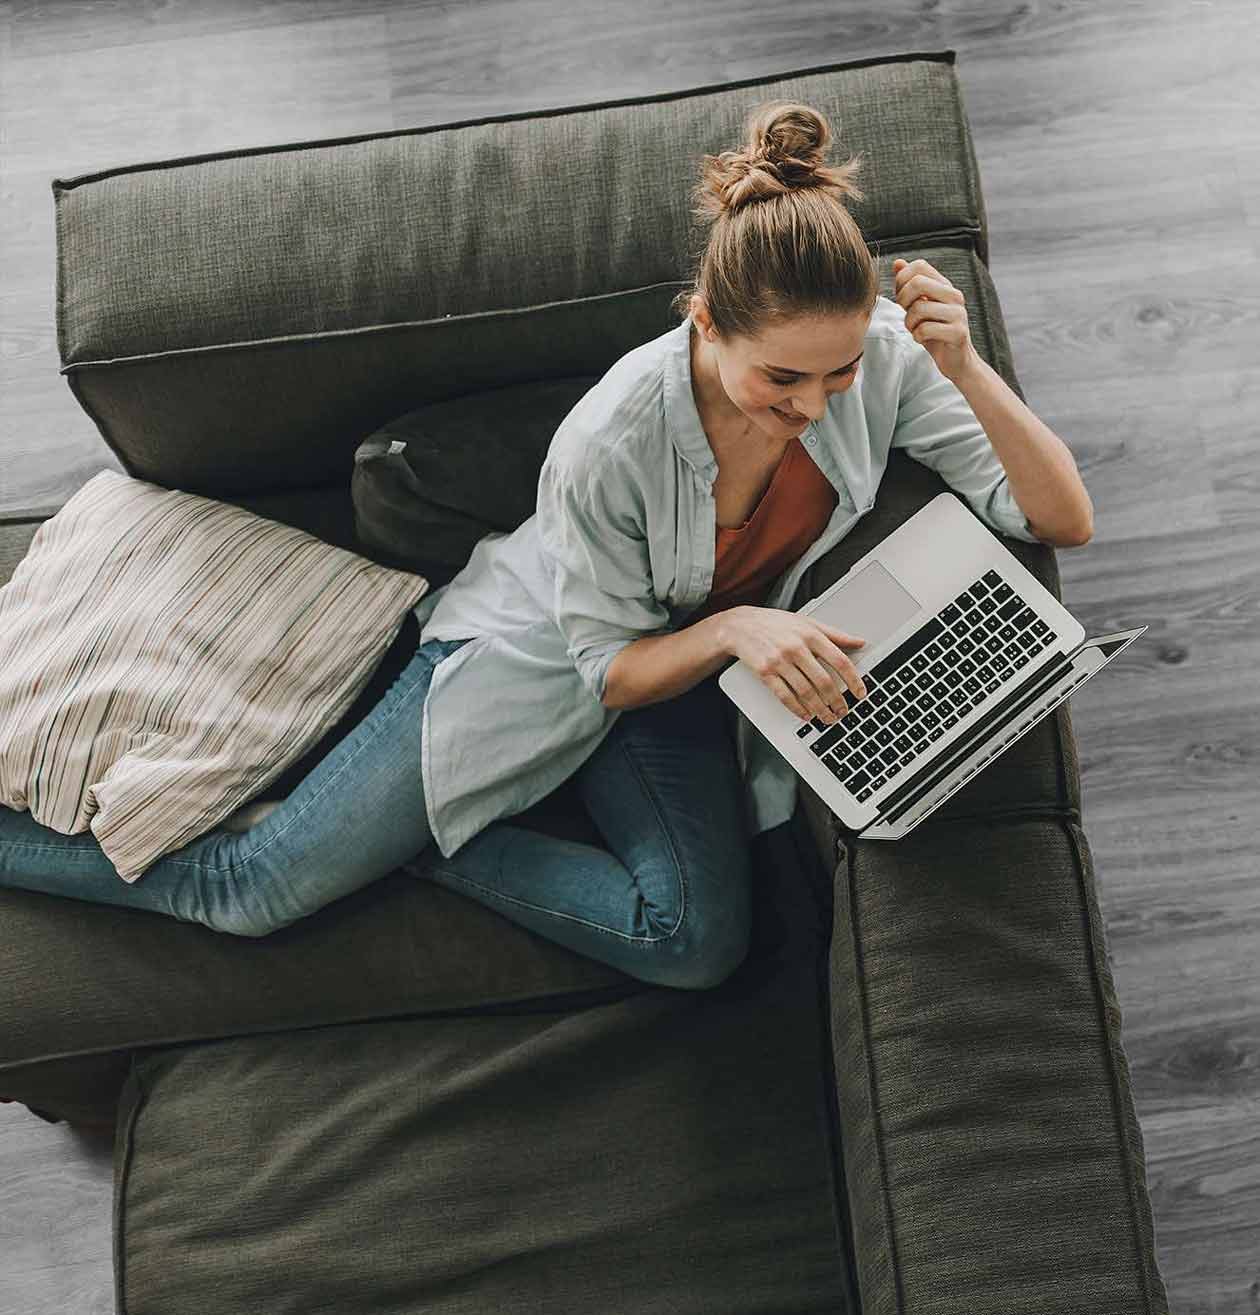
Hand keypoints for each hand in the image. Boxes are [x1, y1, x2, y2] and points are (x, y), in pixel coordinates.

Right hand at [724, 606, 866, 723]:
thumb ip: (835, 634)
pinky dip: (797, 709)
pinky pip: (784, 696)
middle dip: (837, 701)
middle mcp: (796, 648)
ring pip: (806, 692)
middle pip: (824, 681)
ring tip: (828, 717)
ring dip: (820, 709)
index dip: (853, 680)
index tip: (860, 693)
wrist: (740, 626)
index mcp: (810, 635)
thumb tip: (859, 642)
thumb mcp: (807, 622)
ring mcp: (779, 661)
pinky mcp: (765, 673)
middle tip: (843, 711)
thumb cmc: (774, 624)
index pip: (839, 661)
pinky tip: (806, 715)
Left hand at [892, 257, 980, 383]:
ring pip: (918, 308)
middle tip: (906, 313)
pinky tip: (923, 339)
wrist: (956, 359)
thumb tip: (897, 263)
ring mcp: (958, 313)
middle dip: (903, 300)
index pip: (919, 265)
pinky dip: (917, 337)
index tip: (902, 298)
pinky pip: (925, 329)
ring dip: (909, 323)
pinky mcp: (958, 333)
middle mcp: (954, 295)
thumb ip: (909, 285)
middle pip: (917, 283)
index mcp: (944, 285)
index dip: (902, 280)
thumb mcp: (919, 306)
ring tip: (916, 329)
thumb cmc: (934, 332)